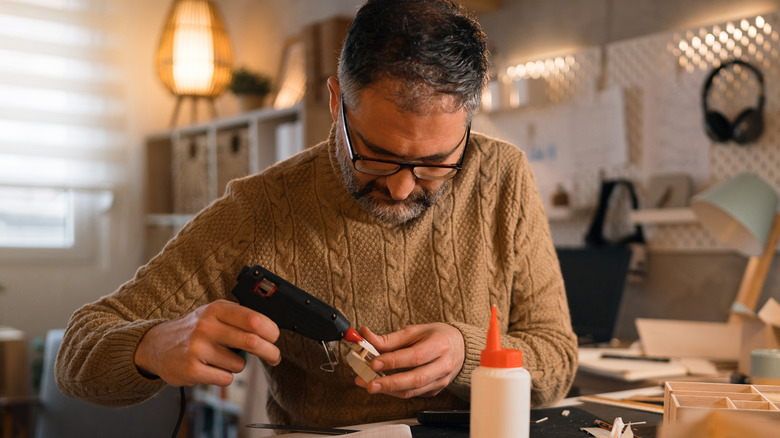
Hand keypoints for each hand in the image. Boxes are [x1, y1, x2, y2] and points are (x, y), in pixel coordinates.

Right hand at [134, 299, 280, 386]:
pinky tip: (210, 368)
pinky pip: (226, 378)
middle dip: (270, 352)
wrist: (156, 345)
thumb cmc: (195, 330)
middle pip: (252, 341)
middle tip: (274, 357)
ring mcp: (198, 348)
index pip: (253, 319)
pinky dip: (224, 377)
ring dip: (237, 365)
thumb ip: (239, 318)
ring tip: (220, 358)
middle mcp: (206, 326)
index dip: (271, 331)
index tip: (275, 338)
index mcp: (216, 309)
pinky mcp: (192, 370)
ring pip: (239, 364)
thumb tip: (270, 332)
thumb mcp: (214, 314)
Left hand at [355, 323, 464, 397]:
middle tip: (370, 384)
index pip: (416, 356)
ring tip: (370, 385)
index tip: (374, 362)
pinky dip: (396, 392)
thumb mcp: (415, 331)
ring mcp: (441, 380)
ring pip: (413, 391)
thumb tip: (366, 336)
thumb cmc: (435, 336)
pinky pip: (414, 394)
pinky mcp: (435, 390)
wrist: (458, 347)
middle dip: (390, 383)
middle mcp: (443, 365)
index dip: (394, 361)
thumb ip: (390, 338)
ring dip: (390, 390)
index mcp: (440, 345)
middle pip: (416, 379)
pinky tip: (383, 386)